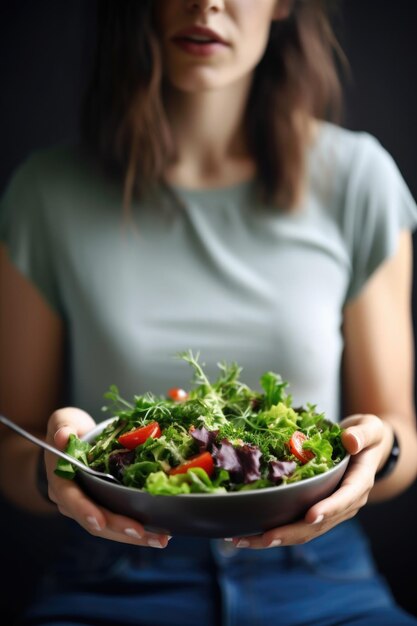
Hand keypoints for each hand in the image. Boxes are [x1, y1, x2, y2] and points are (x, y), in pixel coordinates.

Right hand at [45, 407, 170, 548]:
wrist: (70, 440)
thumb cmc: (68, 430)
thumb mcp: (64, 422)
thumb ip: (64, 427)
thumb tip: (63, 437)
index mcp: (61, 481)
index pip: (72, 499)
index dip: (85, 511)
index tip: (101, 521)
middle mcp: (72, 501)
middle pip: (95, 521)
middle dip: (120, 529)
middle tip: (146, 534)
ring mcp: (88, 507)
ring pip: (109, 527)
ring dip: (134, 536)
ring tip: (160, 539)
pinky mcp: (104, 506)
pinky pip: (118, 521)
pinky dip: (137, 529)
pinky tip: (158, 532)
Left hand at [227, 413, 391, 548]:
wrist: (365, 449)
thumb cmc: (365, 436)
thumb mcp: (370, 429)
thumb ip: (363, 434)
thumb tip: (350, 441)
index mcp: (359, 483)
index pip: (345, 499)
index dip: (329, 508)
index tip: (311, 515)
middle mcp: (346, 503)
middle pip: (320, 524)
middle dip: (292, 532)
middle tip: (265, 537)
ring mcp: (331, 510)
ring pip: (305, 531)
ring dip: (277, 538)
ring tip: (246, 540)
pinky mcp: (317, 510)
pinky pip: (297, 525)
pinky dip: (275, 531)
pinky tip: (249, 533)